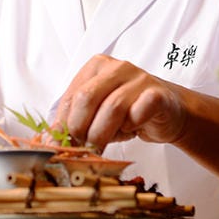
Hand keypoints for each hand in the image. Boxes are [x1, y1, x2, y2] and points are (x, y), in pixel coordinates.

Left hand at [53, 54, 187, 149]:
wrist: (169, 112)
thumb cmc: (129, 112)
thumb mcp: (97, 114)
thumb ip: (75, 121)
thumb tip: (49, 143)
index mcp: (96, 67)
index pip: (71, 97)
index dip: (62, 126)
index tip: (59, 147)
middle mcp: (117, 67)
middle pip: (87, 98)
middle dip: (80, 130)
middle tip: (80, 151)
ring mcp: (139, 78)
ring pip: (112, 107)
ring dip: (103, 134)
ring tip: (101, 148)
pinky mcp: (158, 93)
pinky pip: (140, 109)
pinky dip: (132, 125)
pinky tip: (131, 130)